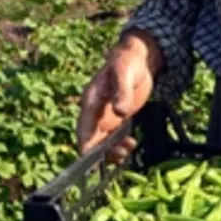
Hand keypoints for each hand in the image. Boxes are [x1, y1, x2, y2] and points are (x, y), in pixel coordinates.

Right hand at [76, 31, 161, 163]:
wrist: (136, 60)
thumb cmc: (126, 63)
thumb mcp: (124, 73)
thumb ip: (122, 92)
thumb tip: (121, 112)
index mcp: (90, 102)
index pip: (83, 130)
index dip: (86, 147)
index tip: (94, 160)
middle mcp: (94, 113)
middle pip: (91, 140)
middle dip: (102, 153)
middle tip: (121, 153)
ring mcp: (105, 117)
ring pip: (102, 142)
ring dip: (112, 151)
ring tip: (129, 147)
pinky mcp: (116, 119)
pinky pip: (113, 138)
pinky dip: (119, 145)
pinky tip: (132, 144)